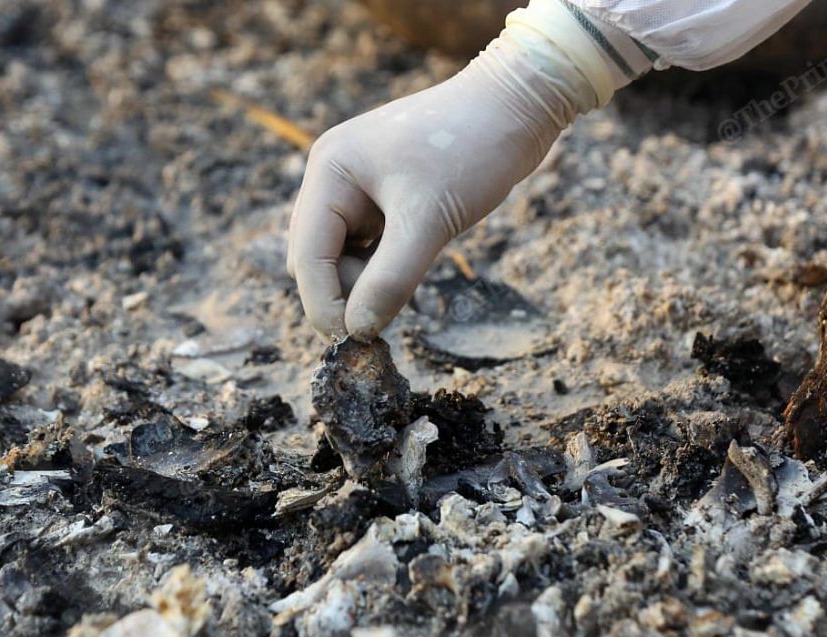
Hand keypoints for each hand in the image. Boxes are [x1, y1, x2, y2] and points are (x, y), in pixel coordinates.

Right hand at [286, 5, 605, 340]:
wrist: (518, 104)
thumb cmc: (471, 150)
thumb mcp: (429, 220)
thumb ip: (390, 279)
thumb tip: (358, 331)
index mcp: (330, 172)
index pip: (307, 255)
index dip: (324, 304)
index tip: (354, 342)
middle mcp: (334, 177)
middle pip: (315, 258)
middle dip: (343, 292)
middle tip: (385, 316)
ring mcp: (357, 185)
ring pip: (342, 255)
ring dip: (364, 282)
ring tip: (404, 292)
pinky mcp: (384, 194)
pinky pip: (368, 245)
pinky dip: (382, 268)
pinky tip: (409, 277)